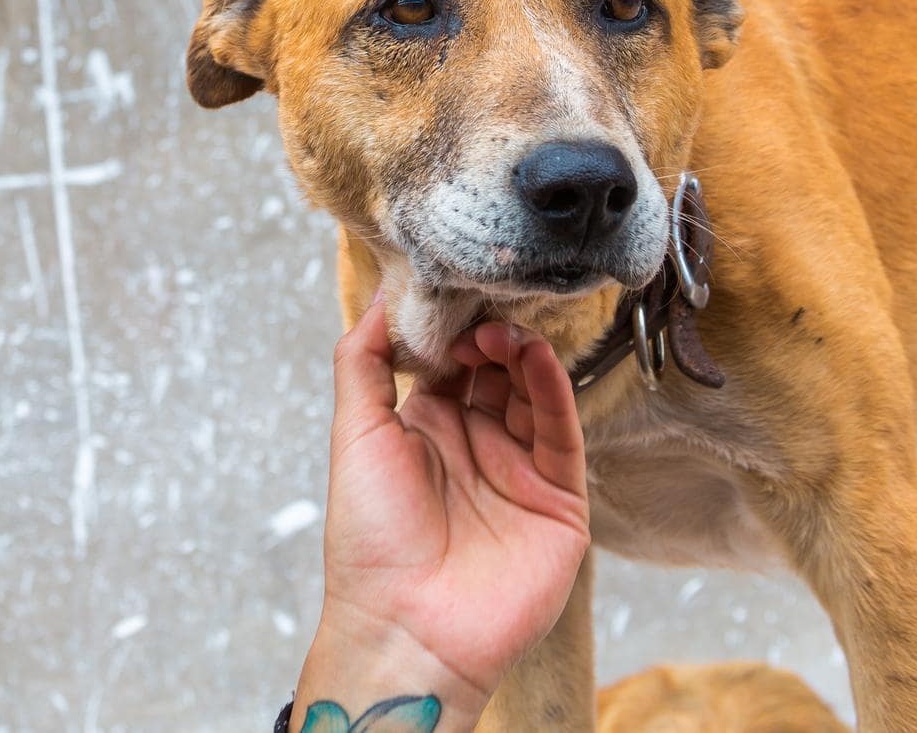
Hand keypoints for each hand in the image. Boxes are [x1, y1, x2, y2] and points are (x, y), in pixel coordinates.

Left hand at [291, 298, 589, 728]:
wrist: (408, 628)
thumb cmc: (369, 539)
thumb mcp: (354, 434)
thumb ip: (364, 361)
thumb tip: (380, 295)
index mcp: (423, 429)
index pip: (449, 361)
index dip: (451, 326)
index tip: (450, 288)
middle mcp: (472, 444)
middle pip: (494, 370)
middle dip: (489, 334)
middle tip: (482, 306)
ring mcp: (517, 470)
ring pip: (531, 393)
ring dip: (520, 354)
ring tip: (504, 330)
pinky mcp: (557, 499)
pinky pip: (561, 433)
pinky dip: (553, 390)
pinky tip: (535, 357)